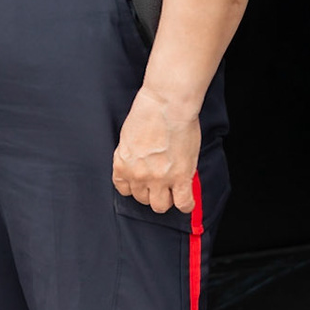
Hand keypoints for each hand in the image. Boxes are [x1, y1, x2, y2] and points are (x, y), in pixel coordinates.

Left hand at [112, 87, 200, 213]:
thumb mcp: (129, 136)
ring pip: (160, 205)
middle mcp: (138, 175)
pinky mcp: (180, 178)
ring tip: (173, 189)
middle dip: (151, 192)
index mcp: (122, 164)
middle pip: (142, 199)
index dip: (135, 187)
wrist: (167, 104)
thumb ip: (133, 155)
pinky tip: (187, 198)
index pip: (124, 189)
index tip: (143, 184)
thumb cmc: (149, 112)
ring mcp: (159, 179)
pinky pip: (183, 204)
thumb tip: (142, 163)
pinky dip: (186, 205)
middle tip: (160, 183)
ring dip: (167, 198)